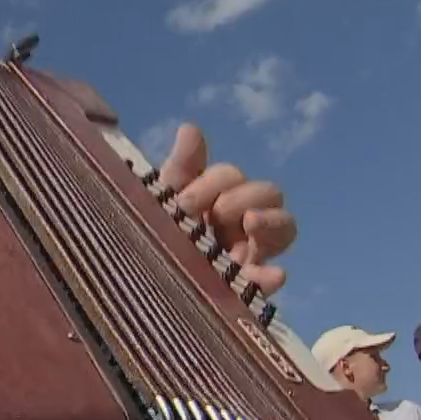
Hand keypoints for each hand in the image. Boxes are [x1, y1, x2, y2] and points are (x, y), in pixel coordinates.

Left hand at [158, 123, 296, 295]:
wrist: (135, 285)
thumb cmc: (152, 234)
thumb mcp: (161, 200)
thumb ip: (180, 168)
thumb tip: (190, 128)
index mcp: (218, 199)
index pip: (232, 177)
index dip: (213, 182)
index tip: (184, 201)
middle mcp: (239, 224)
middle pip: (267, 194)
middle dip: (241, 197)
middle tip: (213, 215)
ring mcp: (250, 257)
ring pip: (285, 228)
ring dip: (272, 222)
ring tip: (250, 225)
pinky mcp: (248, 291)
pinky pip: (270, 283)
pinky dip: (272, 278)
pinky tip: (272, 276)